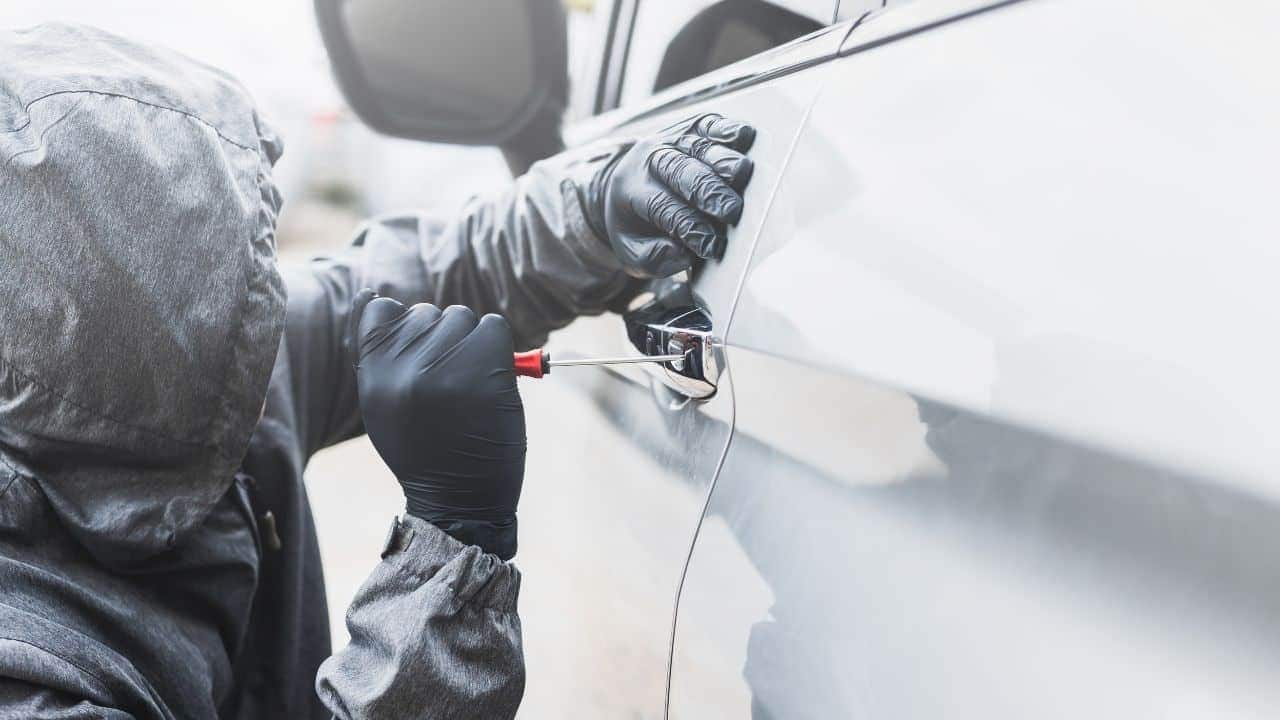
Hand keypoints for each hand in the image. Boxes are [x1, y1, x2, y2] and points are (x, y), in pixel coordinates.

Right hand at [350, 290, 525, 559]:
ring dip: (472, 344)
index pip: (380, 308)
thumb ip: (379, 356)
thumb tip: (372, 295)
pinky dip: (498, 348)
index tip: (419, 355)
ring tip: (469, 388)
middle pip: (428, 312)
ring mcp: (445, 366)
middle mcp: (403, 366)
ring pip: (462, 317)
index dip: (405, 325)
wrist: (461, 500)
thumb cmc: (426, 450)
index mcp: (372, 373)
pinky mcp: (485, 369)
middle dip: (443, 340)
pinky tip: (491, 382)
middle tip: (449, 386)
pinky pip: (494, 327)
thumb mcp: (383, 405)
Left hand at [586, 113, 755, 277]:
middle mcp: (648, 160)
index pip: (662, 206)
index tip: (711, 246)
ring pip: (695, 145)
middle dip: (708, 190)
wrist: (620, 188)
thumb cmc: (636, 226)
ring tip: (743, 175)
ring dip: (721, 159)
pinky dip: (726, 128)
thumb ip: (652, 258)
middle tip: (732, 211)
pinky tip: (744, 135)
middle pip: (679, 170)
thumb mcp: (631, 252)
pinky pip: (706, 123)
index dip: (689, 226)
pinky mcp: (688, 128)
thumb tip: (679, 253)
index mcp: (630, 191)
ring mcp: (669, 140)